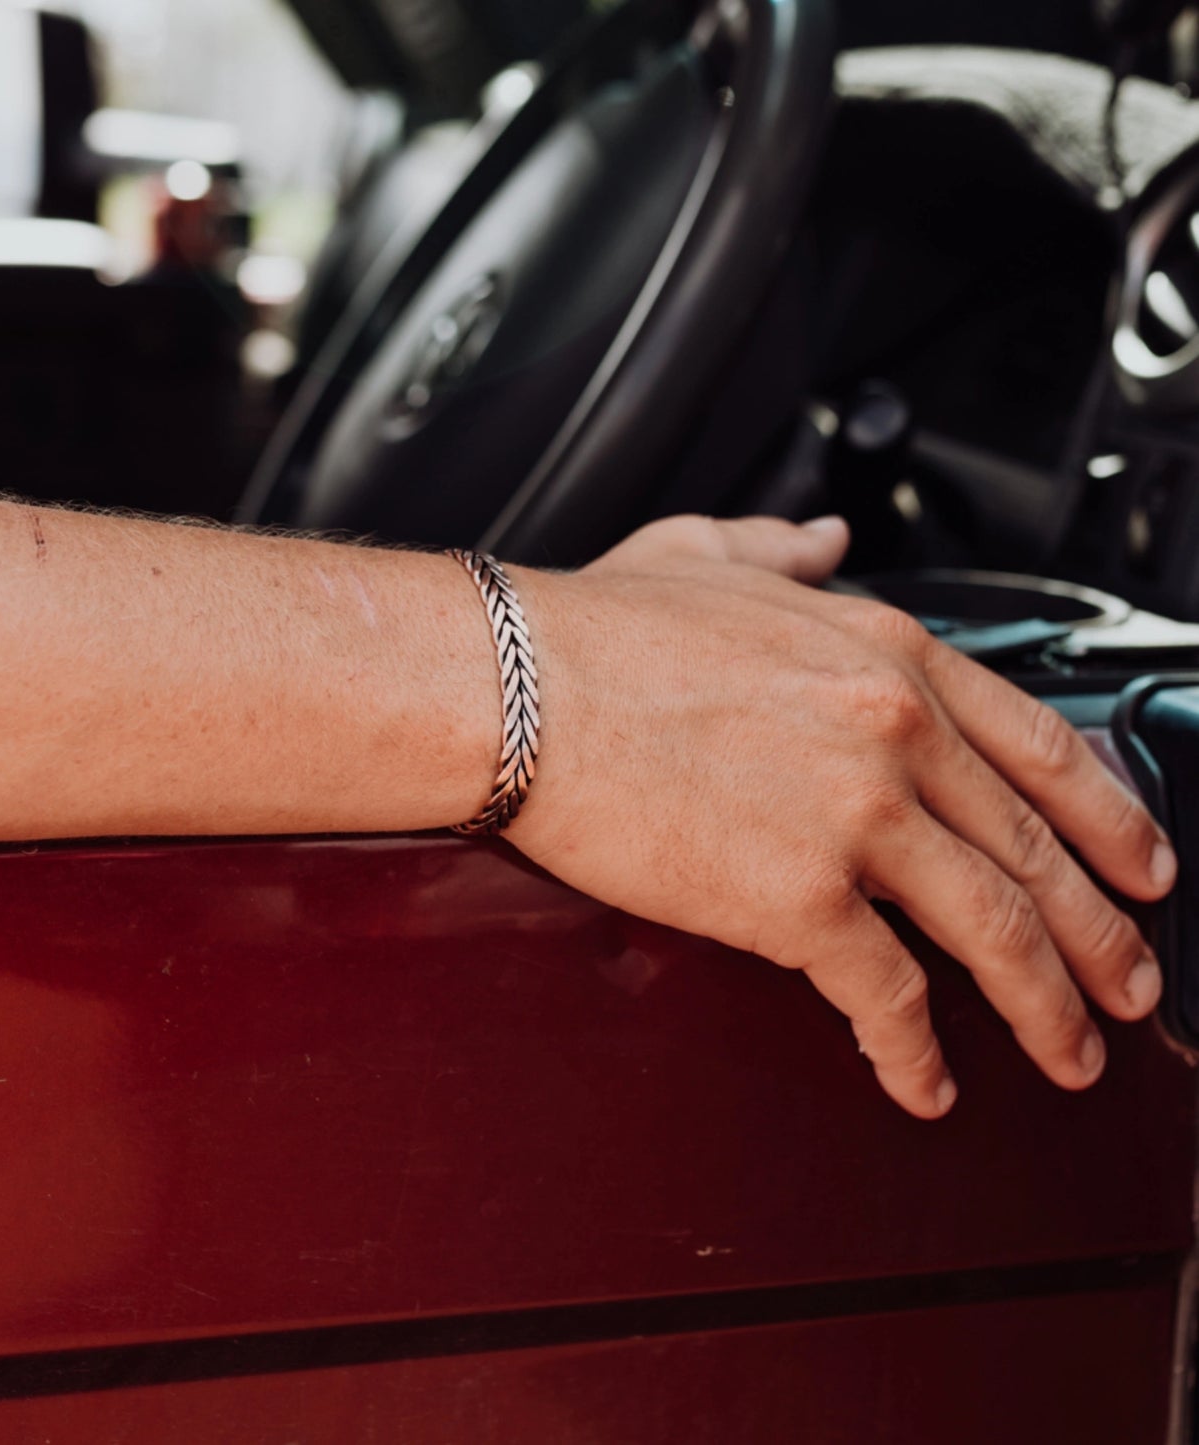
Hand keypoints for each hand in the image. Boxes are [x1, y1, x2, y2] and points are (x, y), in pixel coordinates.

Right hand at [507, 514, 1176, 1117]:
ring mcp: (858, 818)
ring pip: (997, 935)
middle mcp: (896, 733)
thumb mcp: (708, 557)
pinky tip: (923, 1083)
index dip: (1110, 819)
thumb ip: (783, 552)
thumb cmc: (596, 632)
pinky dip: (917, 1055)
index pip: (1044, 748)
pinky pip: (889, 997)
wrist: (519, 689)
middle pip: (1038, 855)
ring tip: (1069, 1052)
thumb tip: (821, 542)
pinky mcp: (800, 900)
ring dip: (1048, 1008)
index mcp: (886, 655)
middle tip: (1129, 985)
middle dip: (1101, 937)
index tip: (1140, 867)